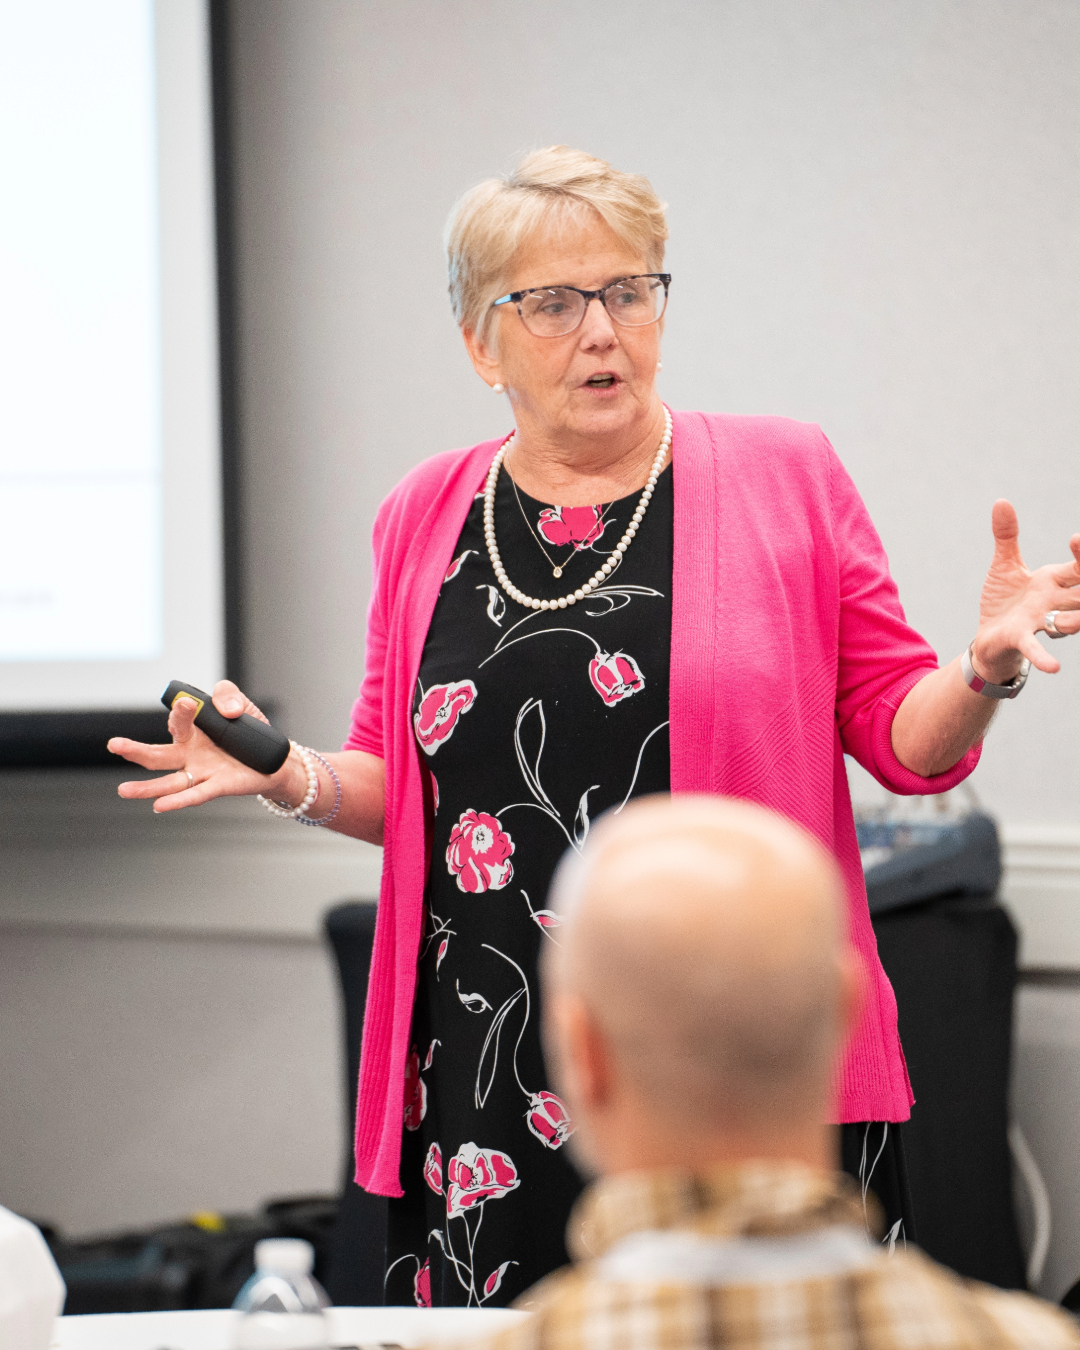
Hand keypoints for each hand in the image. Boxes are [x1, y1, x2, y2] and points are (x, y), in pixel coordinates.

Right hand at [108, 680, 303, 812]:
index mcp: (192, 732)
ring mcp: (202, 772)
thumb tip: (225, 708)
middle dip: (135, 750)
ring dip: (147, 788)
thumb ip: (228, 696)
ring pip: (169, 782)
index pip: (178, 722)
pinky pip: (195, 795)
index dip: (181, 712)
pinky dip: (178, 801)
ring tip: (123, 790)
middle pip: (159, 754)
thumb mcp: (240, 705)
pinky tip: (159, 806)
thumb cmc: (249, 734)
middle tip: (115, 745)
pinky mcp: (218, 786)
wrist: (273, 760)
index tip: (186, 702)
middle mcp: (191, 754)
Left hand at [972, 500, 1079, 682]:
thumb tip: (1001, 501)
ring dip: (1074, 620)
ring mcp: (1042, 622)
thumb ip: (1006, 536)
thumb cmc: (1005, 602)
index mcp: (1054, 581)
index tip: (1076, 538)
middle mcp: (1055, 602)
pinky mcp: (1022, 639)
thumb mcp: (1005, 566)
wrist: (988, 639)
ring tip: (1062, 622)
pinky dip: (1044, 657)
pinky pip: (1037, 648)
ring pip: (1073, 621)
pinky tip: (1055, 668)